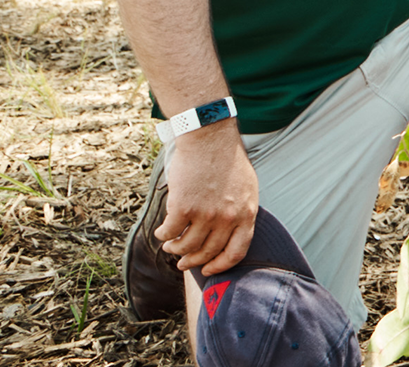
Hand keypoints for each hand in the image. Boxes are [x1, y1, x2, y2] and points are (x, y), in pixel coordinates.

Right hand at [157, 123, 258, 274]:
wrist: (209, 137)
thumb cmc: (227, 160)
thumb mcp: (246, 188)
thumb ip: (239, 211)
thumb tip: (229, 234)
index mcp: (247, 213)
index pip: (237, 252)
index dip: (221, 266)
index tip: (208, 270)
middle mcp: (228, 217)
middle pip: (208, 252)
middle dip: (193, 261)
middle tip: (182, 263)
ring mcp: (206, 214)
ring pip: (186, 246)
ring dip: (175, 250)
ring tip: (170, 247)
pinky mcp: (183, 207)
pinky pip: (169, 232)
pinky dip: (163, 236)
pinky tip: (161, 233)